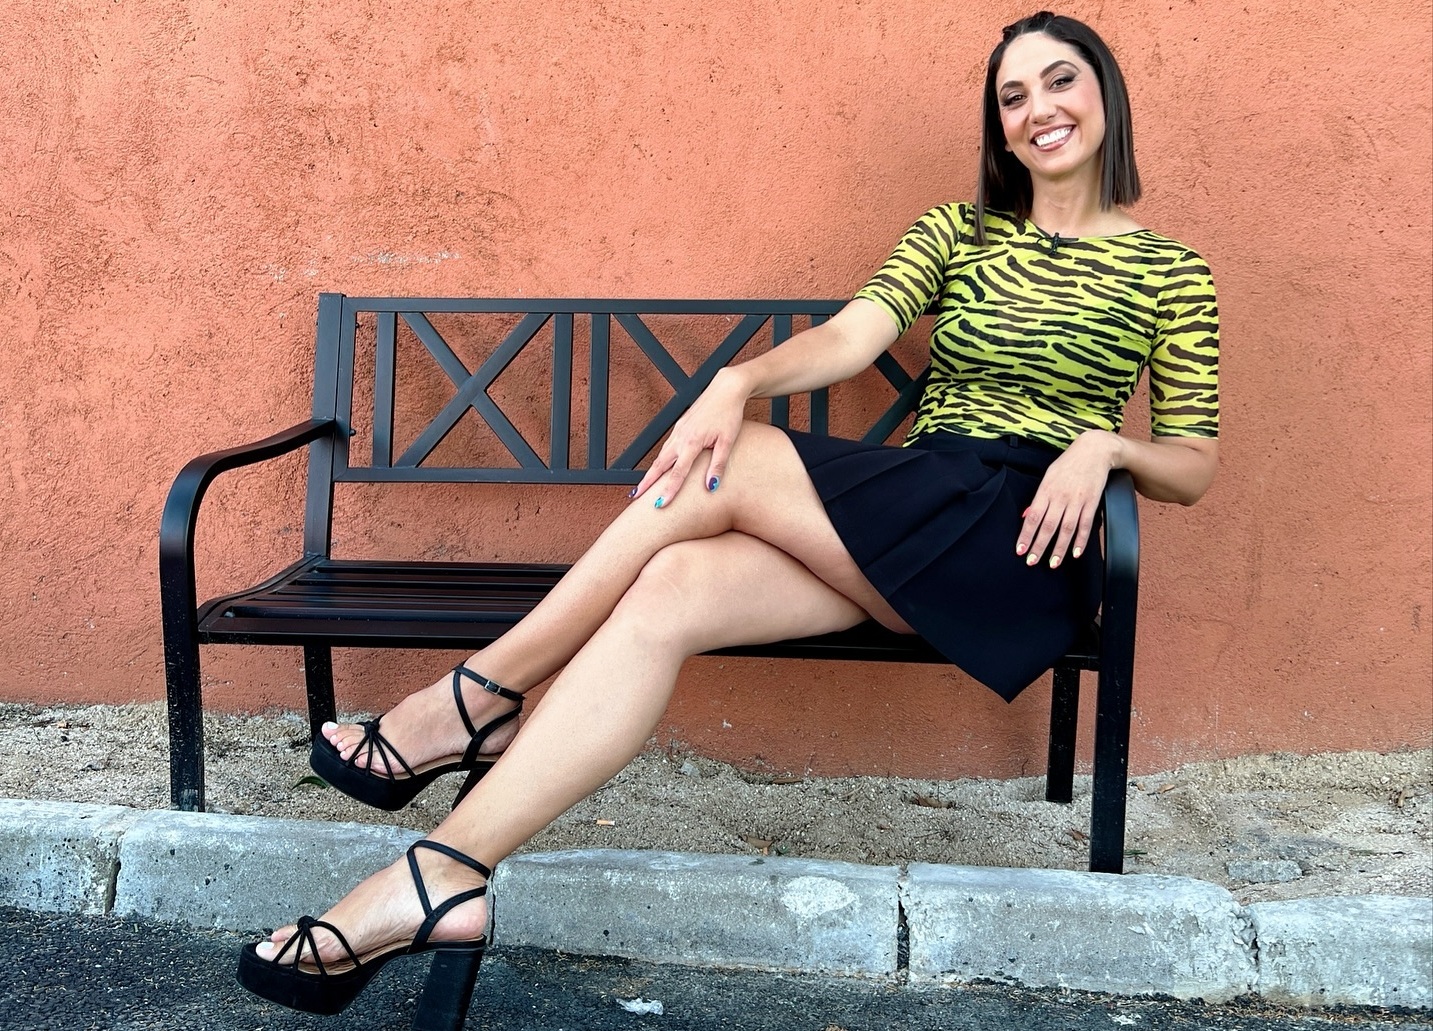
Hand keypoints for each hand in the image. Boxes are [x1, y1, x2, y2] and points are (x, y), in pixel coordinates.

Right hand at [630, 368, 748, 507]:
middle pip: (660, 465)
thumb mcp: (728, 441)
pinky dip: (660, 461)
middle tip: (636, 498)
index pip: (678, 473)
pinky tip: (659, 468)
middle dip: (647, 482)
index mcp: (692, 442)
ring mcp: (678, 431)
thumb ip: (718, 465)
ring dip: (651, 472)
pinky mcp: (680, 426)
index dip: (668, 490)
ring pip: (661, 456)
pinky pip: (666, 447)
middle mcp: (681, 437)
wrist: (725, 389)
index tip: (660, 504)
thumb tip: (711, 487)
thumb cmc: (729, 415)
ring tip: (643, 487)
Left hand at [1016, 431, 1120, 568]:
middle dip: (1039, 546)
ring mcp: (1077, 500)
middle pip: (1048, 526)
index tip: (1020, 550)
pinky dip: (1080, 540)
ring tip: (1053, 563)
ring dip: (1059, 548)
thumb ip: (1039, 498)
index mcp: (1046, 490)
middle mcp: (1060, 496)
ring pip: (1066, 529)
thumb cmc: (1068, 464)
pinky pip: (1085, 525)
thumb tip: (1026, 517)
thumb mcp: (1048, 477)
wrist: (1094, 450)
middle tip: (1032, 562)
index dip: (1026, 535)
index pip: (1033, 517)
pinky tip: (1075, 553)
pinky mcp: (1092, 502)